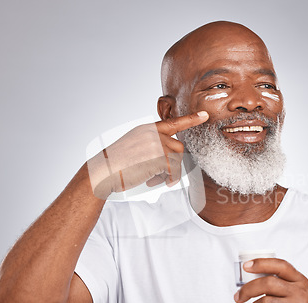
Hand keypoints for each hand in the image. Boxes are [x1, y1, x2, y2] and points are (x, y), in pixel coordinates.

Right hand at [87, 111, 208, 198]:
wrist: (103, 171)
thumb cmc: (116, 165)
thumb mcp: (133, 146)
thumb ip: (151, 145)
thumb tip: (169, 156)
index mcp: (147, 129)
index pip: (173, 122)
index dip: (191, 119)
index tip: (204, 116)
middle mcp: (153, 134)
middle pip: (179, 147)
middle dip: (173, 163)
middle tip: (158, 174)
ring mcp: (156, 144)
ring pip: (177, 160)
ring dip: (168, 173)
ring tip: (152, 178)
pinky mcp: (158, 157)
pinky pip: (173, 171)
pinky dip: (167, 180)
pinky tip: (153, 182)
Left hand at [234, 258, 307, 302]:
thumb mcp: (299, 295)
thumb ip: (282, 286)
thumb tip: (251, 280)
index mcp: (301, 281)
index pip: (281, 265)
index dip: (261, 263)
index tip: (246, 266)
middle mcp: (301, 292)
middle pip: (268, 283)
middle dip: (247, 290)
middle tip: (237, 297)